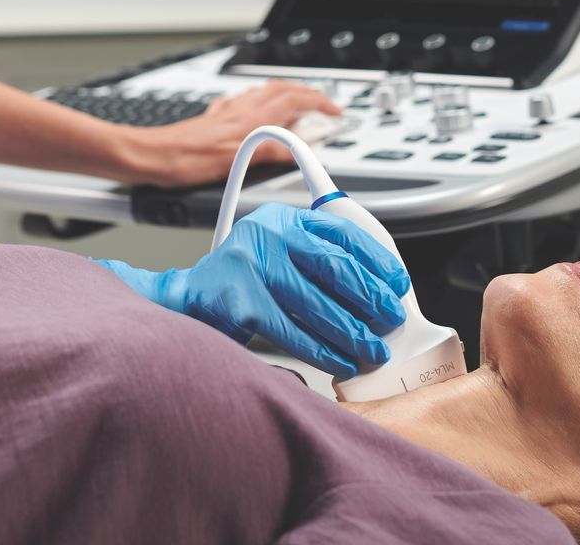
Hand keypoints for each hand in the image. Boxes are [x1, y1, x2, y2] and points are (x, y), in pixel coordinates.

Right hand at [92, 203, 409, 376]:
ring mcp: (251, 266)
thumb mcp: (276, 254)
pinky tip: (339, 361)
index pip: (342, 232)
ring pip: (318, 304)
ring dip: (352, 332)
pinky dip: (323, 350)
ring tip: (370, 349)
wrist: (182, 302)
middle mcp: (267, 234)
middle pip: (336, 267)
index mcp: (282, 218)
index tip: (397, 283)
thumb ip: (315, 261)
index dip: (377, 260)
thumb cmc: (238, 284)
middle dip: (371, 299)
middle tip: (389, 321)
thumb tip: (375, 292)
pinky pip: (293, 331)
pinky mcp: (240, 302)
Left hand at [120, 80, 341, 186]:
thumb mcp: (233, 163)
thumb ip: (269, 153)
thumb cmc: (182, 161)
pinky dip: (258, 103)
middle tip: (323, 106)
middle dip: (307, 94)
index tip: (335, 112)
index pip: (293, 99)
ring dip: (285, 95)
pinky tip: (253, 112)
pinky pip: (241, 103)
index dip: (319, 102)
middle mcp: (239, 111)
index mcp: (249, 120)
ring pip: (263, 93)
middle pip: (281, 89)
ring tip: (297, 107)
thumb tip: (299, 149)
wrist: (148, 156)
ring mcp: (225, 114)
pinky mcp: (212, 121)